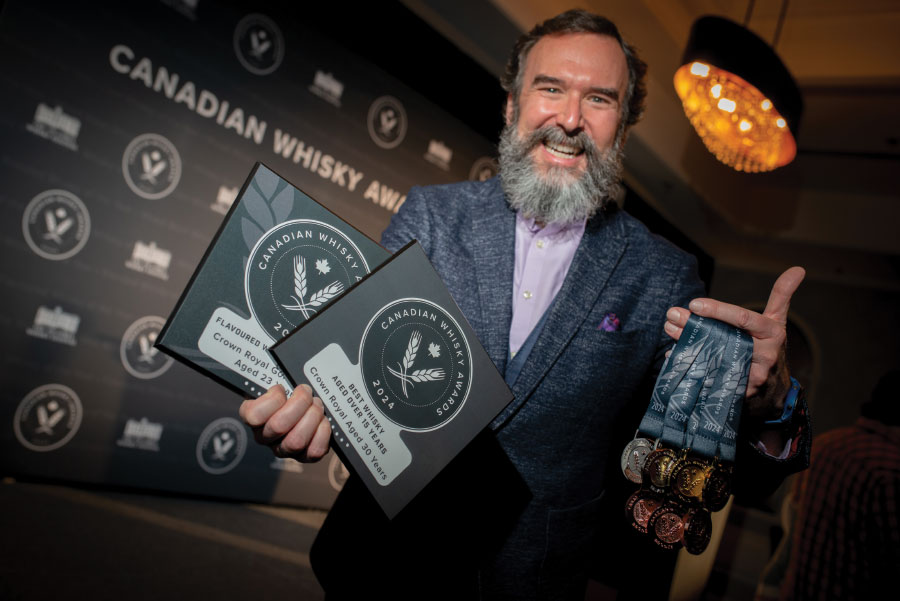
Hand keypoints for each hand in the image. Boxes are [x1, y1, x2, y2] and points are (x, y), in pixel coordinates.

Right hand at [239, 384, 331, 461]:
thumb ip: (277, 375)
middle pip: (279, 426)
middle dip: (299, 404)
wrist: (303, 405)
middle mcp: (265, 437)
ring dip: (312, 417)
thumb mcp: (278, 381)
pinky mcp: (303, 457)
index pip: (254, 415)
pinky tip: (323, 421)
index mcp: (253, 417)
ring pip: (296, 441)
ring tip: (317, 405)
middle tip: (307, 392)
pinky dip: (322, 432)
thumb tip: (286, 362)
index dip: (273, 399)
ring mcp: (283, 449)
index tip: (282, 388)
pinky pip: (314, 450)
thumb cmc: (288, 391)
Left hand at [664, 267, 805, 417]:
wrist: (774, 388)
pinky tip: (673, 356)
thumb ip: (781, 295)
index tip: (694, 303)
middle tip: (671, 316)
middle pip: (723, 339)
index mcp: (772, 333)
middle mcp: (764, 355)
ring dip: (687, 345)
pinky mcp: (738, 392)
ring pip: (713, 358)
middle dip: (693, 327)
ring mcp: (751, 376)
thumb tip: (798, 268)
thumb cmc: (770, 345)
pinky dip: (690, 366)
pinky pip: (709, 377)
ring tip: (669, 331)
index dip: (718, 310)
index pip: (743, 318)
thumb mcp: (778, 320)